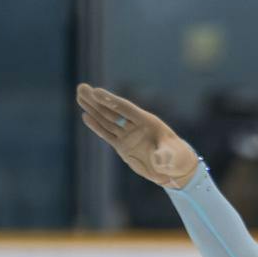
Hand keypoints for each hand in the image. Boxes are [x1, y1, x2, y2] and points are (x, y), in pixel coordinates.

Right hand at [75, 83, 199, 188]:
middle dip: (96, 99)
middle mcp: (135, 125)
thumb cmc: (177, 159)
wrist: (173, 169)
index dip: (111, 100)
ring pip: (107, 119)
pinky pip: (107, 134)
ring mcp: (128, 135)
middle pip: (112, 110)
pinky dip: (96, 125)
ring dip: (93, 108)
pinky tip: (85, 115)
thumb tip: (158, 158)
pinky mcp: (122, 146)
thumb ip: (165, 155)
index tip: (96, 92)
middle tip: (82, 88)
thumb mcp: (174, 156)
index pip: (125, 109)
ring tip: (80, 96)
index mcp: (147, 122)